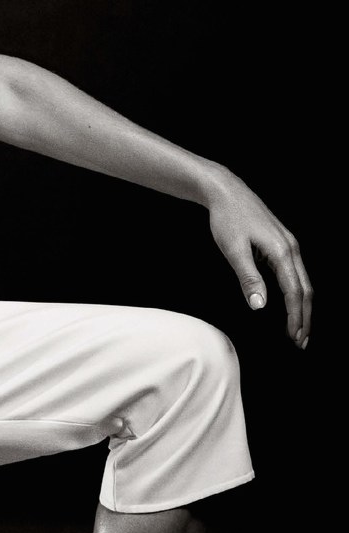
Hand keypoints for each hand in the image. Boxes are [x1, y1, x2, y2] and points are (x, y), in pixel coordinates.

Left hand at [206, 170, 311, 346]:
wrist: (226, 192)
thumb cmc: (227, 219)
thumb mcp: (234, 250)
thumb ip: (248, 279)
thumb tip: (260, 306)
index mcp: (281, 251)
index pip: (294, 292)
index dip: (295, 317)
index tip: (294, 337)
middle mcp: (290, 248)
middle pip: (305, 289)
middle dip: (304, 317)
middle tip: (300, 341)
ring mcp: (288, 244)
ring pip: (303, 281)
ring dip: (302, 306)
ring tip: (298, 328)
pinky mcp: (282, 243)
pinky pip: (295, 272)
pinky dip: (296, 292)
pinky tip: (291, 303)